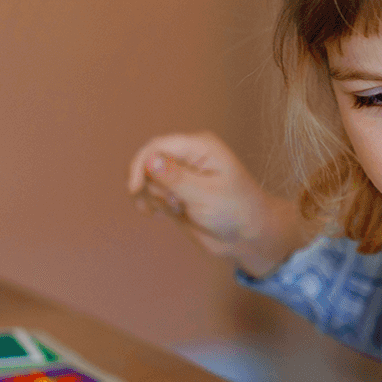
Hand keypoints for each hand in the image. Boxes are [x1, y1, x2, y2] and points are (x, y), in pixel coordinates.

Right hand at [127, 131, 314, 275]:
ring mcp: (180, 174)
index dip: (141, 164)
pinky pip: (150, 192)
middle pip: (147, 162)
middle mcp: (188, 156)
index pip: (157, 146)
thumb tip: (150, 160)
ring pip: (146, 179)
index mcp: (200, 147)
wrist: (247, 235)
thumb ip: (176, 179)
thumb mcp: (206, 195)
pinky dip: (151, 203)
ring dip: (155, 197)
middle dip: (151, 184)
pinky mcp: (175, 191)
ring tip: (178, 208)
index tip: (134, 188)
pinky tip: (161, 214)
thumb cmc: (237, 211)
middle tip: (174, 203)